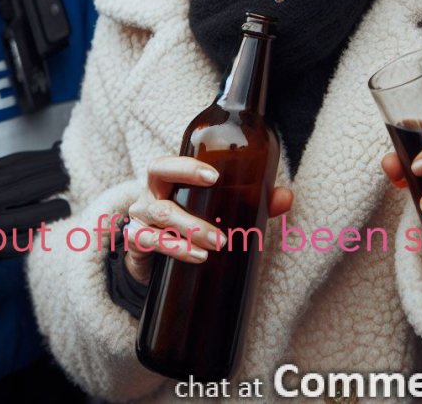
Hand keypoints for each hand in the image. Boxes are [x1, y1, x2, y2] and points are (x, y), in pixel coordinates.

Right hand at [0, 146, 71, 292]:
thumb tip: (28, 164)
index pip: (19, 164)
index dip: (43, 160)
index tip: (59, 156)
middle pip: (28, 185)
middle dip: (53, 179)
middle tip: (71, 176)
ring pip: (29, 214)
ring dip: (52, 209)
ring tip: (67, 205)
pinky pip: (19, 242)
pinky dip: (36, 236)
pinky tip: (51, 230)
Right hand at [123, 155, 293, 284]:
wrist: (152, 255)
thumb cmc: (187, 219)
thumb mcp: (212, 208)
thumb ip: (250, 201)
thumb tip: (285, 197)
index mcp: (165, 179)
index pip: (166, 164)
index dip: (187, 167)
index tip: (214, 176)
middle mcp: (148, 195)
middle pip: (159, 190)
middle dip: (192, 208)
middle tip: (222, 230)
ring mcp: (139, 218)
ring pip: (159, 218)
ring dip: (190, 232)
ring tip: (216, 245)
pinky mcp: (135, 243)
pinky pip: (149, 243)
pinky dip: (175, 249)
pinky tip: (195, 257)